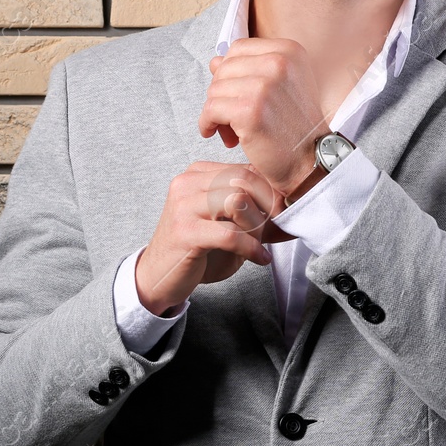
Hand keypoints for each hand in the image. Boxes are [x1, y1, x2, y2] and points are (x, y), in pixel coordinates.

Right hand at [134, 160, 286, 315]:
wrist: (158, 276)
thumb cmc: (195, 248)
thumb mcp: (224, 220)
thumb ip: (248, 206)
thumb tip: (288, 200)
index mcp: (197, 173)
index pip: (245, 169)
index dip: (269, 190)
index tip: (281, 211)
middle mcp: (187, 182)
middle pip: (243, 180)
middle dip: (266, 205)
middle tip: (274, 227)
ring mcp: (183, 205)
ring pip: (238, 201)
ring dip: (257, 225)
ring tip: (260, 242)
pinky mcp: (185, 232)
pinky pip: (230, 234)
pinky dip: (251, 248)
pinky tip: (259, 258)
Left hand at [198, 37, 327, 199]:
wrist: (309, 159)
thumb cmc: (295, 124)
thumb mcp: (281, 85)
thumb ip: (250, 68)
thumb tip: (214, 61)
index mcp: (289, 51)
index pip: (239, 48)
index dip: (230, 71)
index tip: (235, 92)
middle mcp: (279, 63)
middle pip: (224, 68)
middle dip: (222, 93)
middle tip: (232, 116)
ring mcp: (264, 86)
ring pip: (215, 90)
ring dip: (215, 112)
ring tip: (230, 129)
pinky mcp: (249, 111)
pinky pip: (211, 110)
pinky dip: (207, 123)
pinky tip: (216, 133)